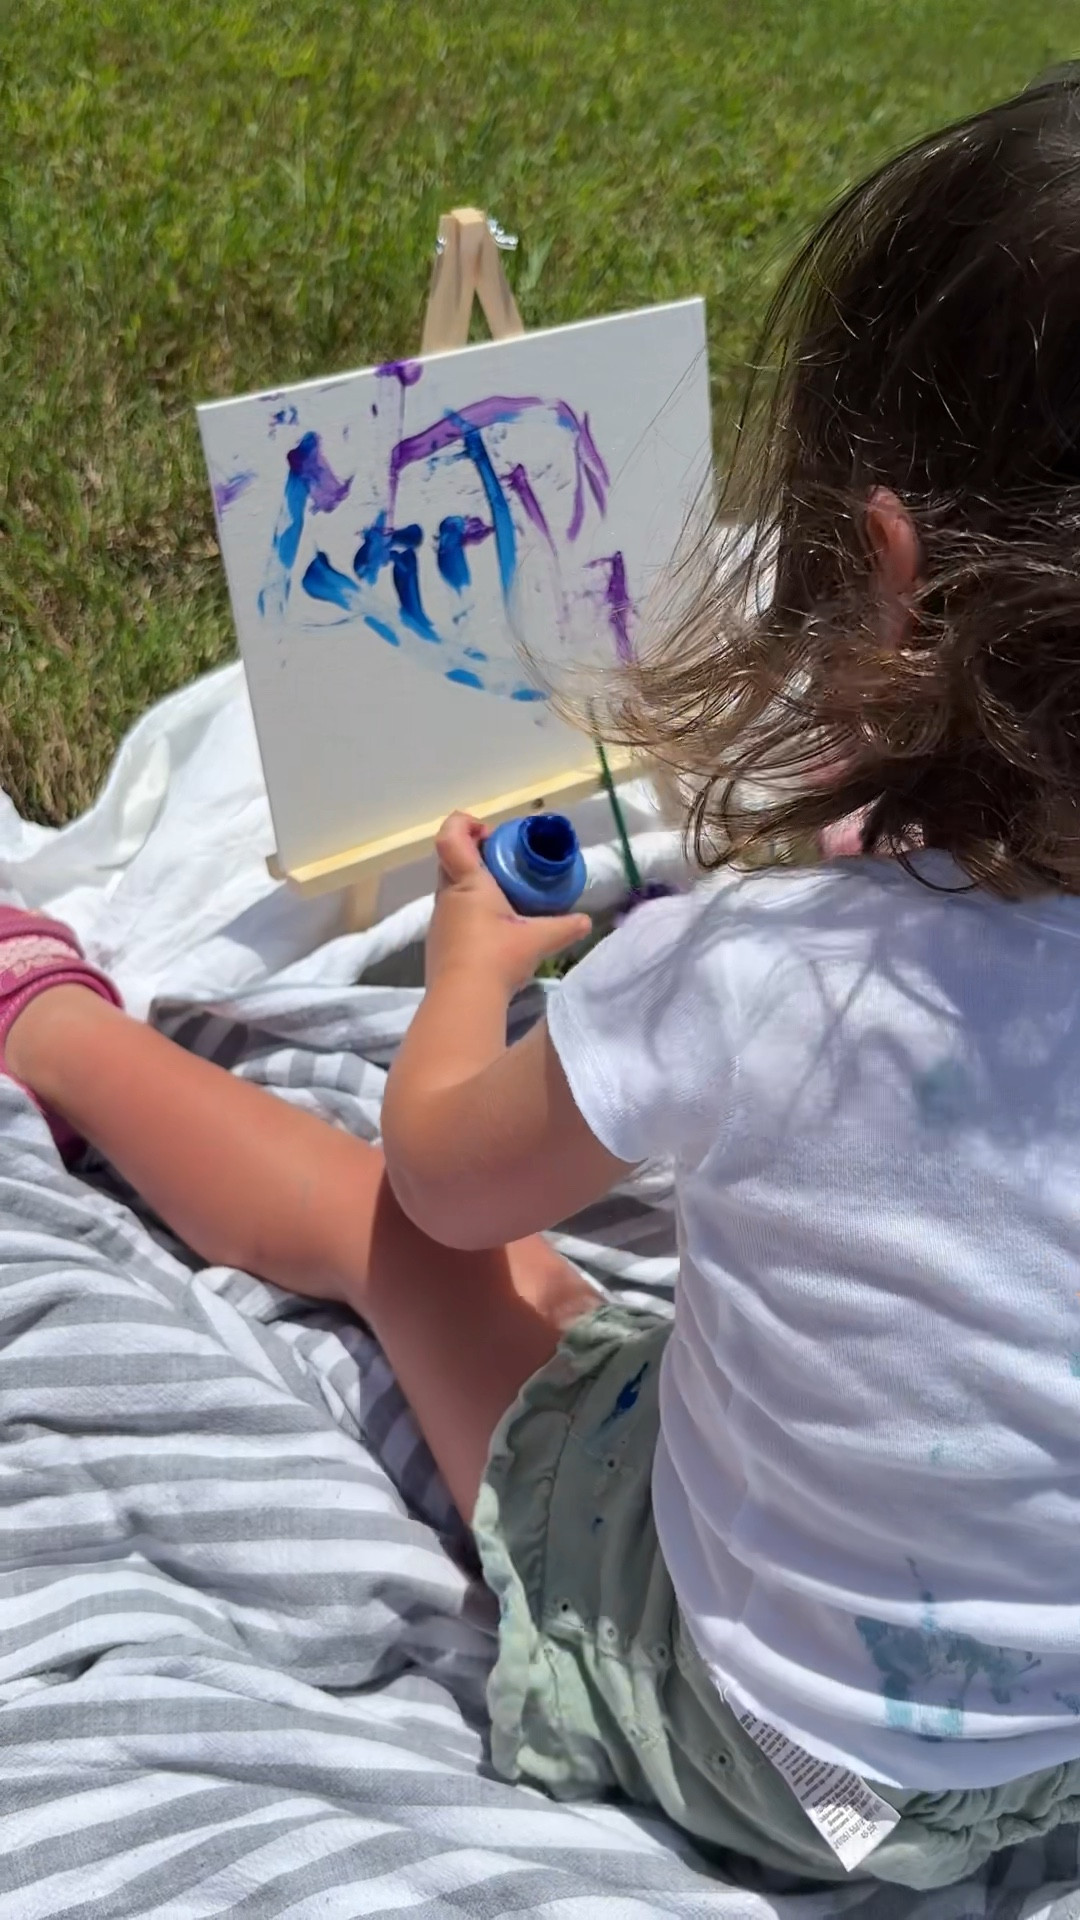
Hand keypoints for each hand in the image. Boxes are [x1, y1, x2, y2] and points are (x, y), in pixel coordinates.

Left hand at [426, 813, 590, 995]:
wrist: (462, 1000)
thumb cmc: (497, 957)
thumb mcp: (538, 940)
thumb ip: (565, 927)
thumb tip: (587, 922)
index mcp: (469, 883)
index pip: (450, 837)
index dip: (464, 824)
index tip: (489, 833)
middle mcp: (447, 896)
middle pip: (451, 860)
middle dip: (475, 854)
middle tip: (505, 865)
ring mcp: (439, 920)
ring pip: (452, 888)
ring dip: (473, 886)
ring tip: (505, 899)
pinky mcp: (439, 942)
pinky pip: (453, 914)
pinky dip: (470, 912)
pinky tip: (494, 931)